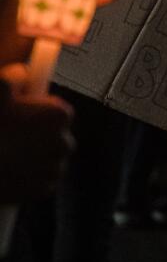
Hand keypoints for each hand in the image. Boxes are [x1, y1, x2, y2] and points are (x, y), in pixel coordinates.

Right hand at [0, 81, 74, 202]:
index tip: (20, 116)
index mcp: (59, 114)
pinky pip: (39, 180)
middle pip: (54, 136)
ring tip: (5, 153)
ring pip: (46, 158)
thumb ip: (9, 79)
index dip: (37, 113)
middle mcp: (64, 142)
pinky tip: (8, 171)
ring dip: (31, 156)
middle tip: (8, 135)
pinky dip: (26, 177)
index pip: (57, 111)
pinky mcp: (44, 190)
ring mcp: (55, 168)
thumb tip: (22, 72)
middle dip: (35, 135)